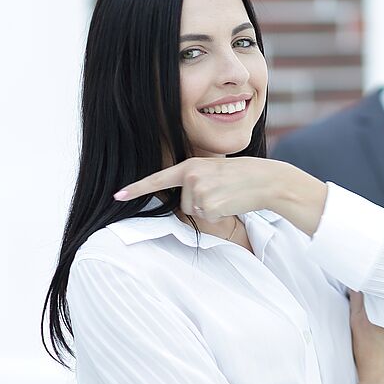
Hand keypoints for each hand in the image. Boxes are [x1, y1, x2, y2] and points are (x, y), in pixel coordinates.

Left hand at [114, 157, 326, 234]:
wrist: (266, 179)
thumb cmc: (243, 176)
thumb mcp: (215, 170)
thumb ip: (195, 180)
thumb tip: (185, 202)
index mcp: (190, 165)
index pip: (158, 179)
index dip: (137, 189)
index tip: (118, 195)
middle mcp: (190, 176)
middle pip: (183, 205)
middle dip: (201, 206)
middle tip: (222, 193)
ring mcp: (198, 190)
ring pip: (195, 213)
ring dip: (212, 210)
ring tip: (228, 196)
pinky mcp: (208, 204)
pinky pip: (207, 219)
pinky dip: (220, 215)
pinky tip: (231, 203)